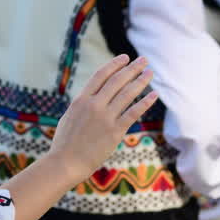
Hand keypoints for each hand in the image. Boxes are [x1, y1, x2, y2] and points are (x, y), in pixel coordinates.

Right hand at [49, 55, 157, 181]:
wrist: (66, 162)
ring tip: (149, 73)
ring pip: (127, 94)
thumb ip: (83, 104)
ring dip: (140, 81)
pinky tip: (154, 95)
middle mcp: (94, 105)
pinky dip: (145, 102)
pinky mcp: (114, 132)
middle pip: (117, 81)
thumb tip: (94, 95)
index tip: (125, 57)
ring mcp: (105, 118)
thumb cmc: (65, 142)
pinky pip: (133, 113)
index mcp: (81, 100)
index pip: (101, 75)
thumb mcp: (70, 116)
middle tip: (143, 60)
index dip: (114, 64)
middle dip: (132, 68)